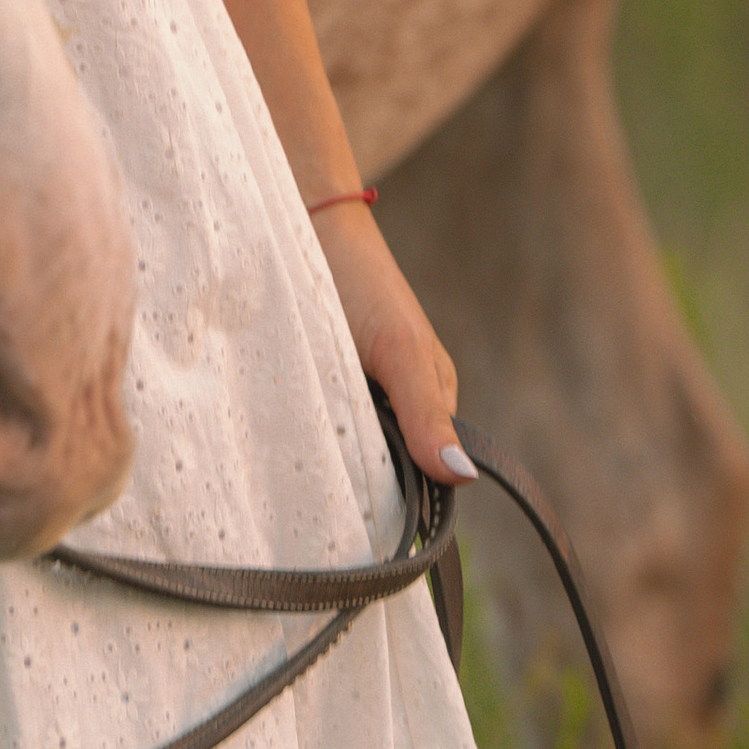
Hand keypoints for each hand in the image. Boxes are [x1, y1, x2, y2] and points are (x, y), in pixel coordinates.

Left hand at [310, 200, 476, 488]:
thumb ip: (427, 411)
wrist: (301, 222)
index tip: (368, 527)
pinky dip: (301, 434)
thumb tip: (462, 475)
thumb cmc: (359, 281)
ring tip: (302, 468)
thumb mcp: (399, 348)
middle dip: (358, 485)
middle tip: (327, 495)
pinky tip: (285, 441)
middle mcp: (392, 404)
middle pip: (382, 471)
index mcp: (427, 400)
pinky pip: (312, 426)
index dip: (399, 505)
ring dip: (326, 459)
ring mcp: (351, 396)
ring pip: (344, 453)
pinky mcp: (313, 385)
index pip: (425, 480)